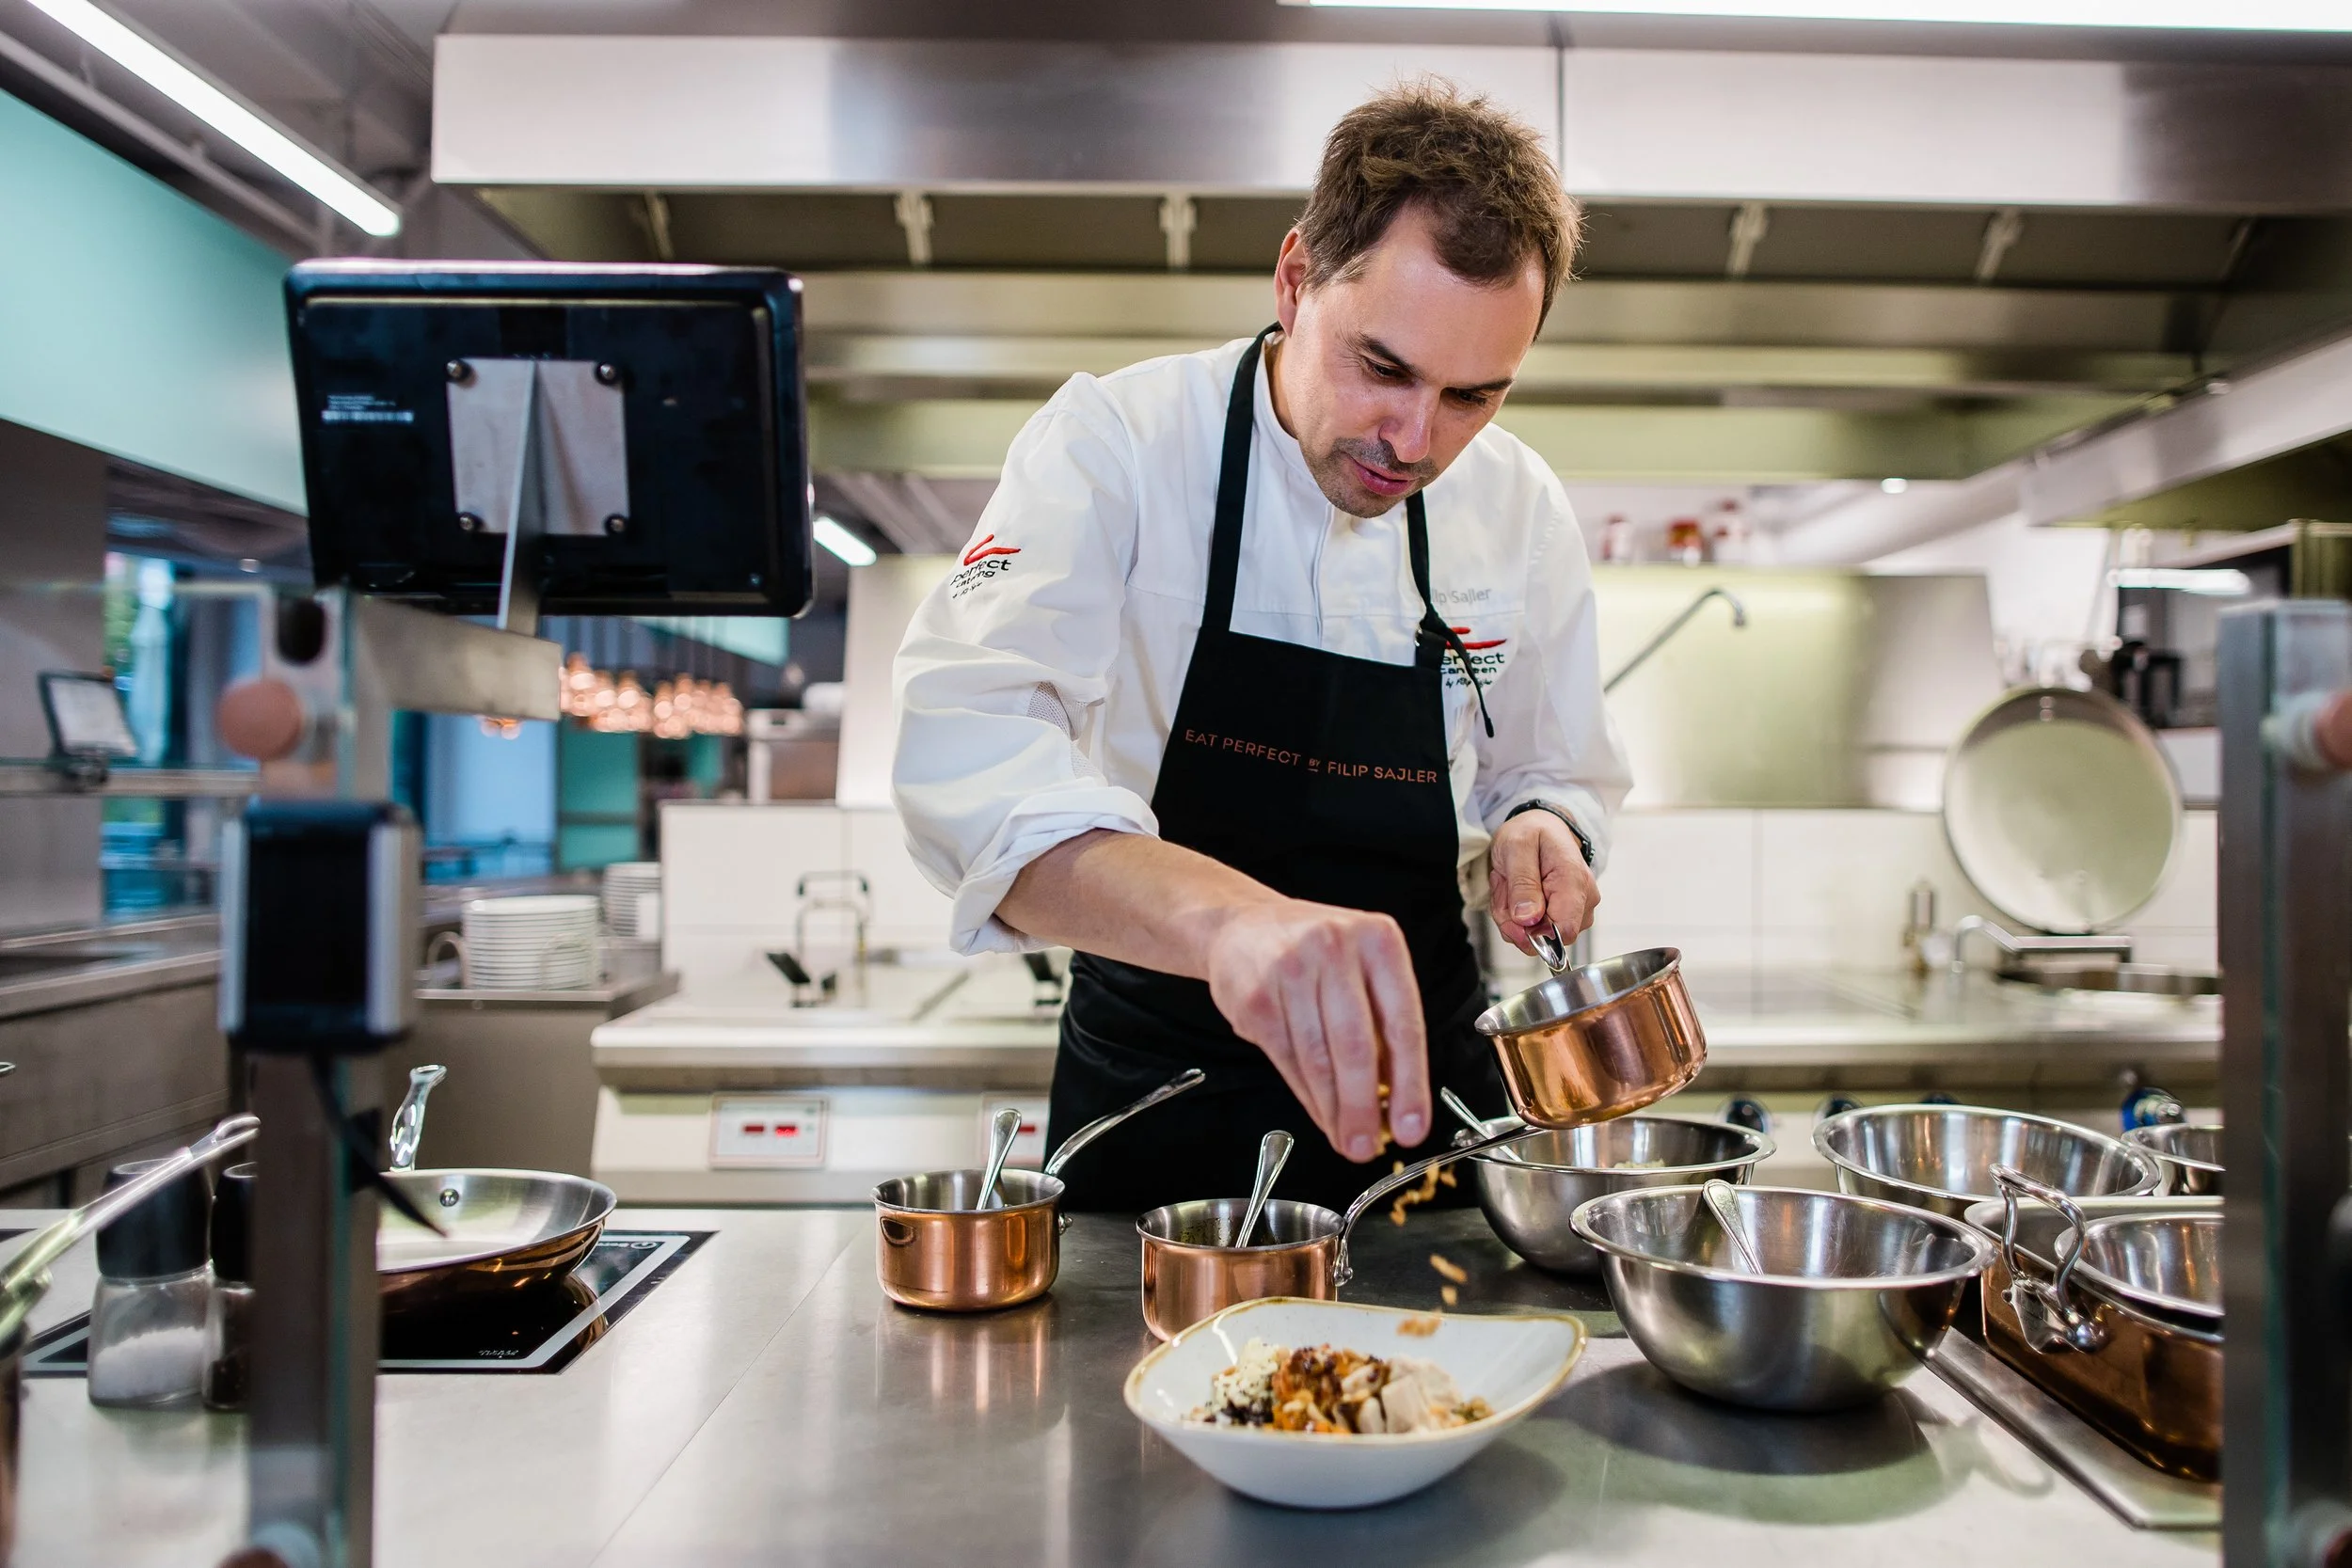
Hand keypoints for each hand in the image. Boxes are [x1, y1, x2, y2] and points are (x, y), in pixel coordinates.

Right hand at [1203, 898, 1430, 1161]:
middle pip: (1356, 1046)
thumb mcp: (1362, 966)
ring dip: (1333, 1109)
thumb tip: (1397, 1097)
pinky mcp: (1256, 997)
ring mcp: (1291, 970)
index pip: (1403, 1024)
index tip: (1411, 1126)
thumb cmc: (1314, 952)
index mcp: (1378, 940)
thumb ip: (1383, 1021)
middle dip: (1364, 1107)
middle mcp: (1335, 948)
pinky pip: (1286, 1059)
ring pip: (1318, 1059)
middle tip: (1368, 1145)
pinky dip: (1306, 1095)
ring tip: (1345, 1137)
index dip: (1410, 1084)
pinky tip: (1319, 1112)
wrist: (1241, 926)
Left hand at [1489, 810, 1599, 958]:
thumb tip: (1528, 919)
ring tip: (1512, 885)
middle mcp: (1584, 900)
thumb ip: (1522, 883)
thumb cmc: (1531, 833)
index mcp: (1574, 881)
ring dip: (1512, 916)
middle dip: (1515, 920)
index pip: (1563, 930)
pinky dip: (1516, 916)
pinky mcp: (1566, 916)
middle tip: (1507, 886)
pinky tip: (1517, 892)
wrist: (1541, 827)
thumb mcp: (1517, 847)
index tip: (1512, 912)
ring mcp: (1577, 910)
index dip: (1532, 931)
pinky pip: (1533, 932)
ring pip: (1536, 937)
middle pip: (1546, 937)